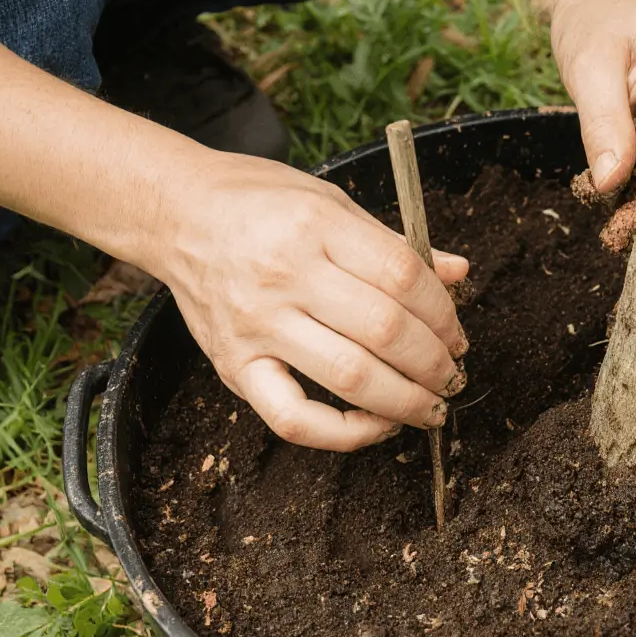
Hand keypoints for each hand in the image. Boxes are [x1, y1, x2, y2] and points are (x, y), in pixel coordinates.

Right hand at [151, 153, 469, 451]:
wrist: (176, 213)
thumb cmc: (259, 204)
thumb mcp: (331, 203)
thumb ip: (394, 245)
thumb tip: (459, 274)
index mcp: (316, 226)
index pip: (403, 277)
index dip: (444, 313)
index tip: (457, 334)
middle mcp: (286, 276)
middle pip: (385, 331)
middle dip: (435, 363)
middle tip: (452, 375)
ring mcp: (257, 325)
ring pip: (351, 377)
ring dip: (406, 402)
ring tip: (431, 407)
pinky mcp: (234, 365)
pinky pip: (294, 419)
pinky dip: (344, 433)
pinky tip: (376, 426)